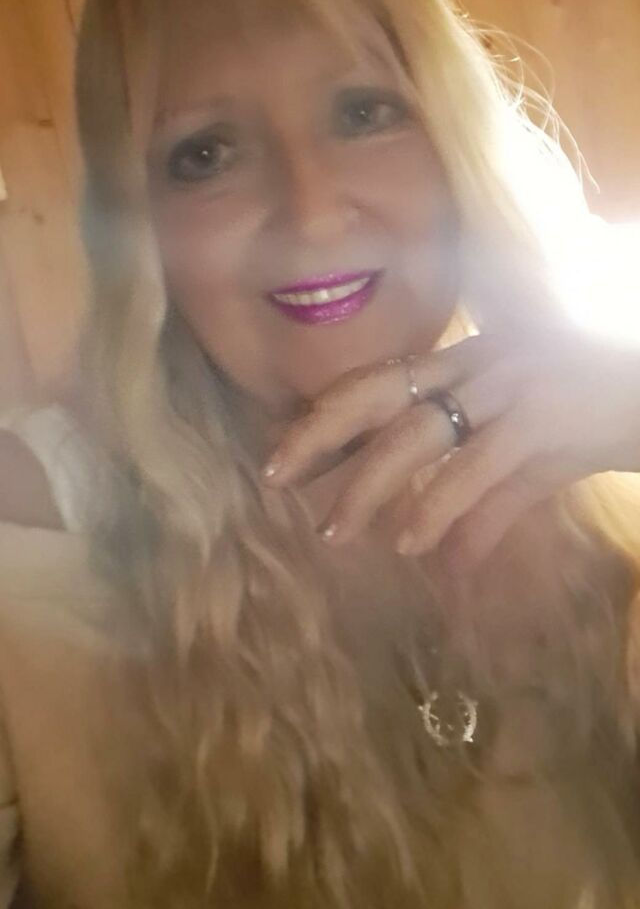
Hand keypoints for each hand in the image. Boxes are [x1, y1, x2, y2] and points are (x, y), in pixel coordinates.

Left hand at [262, 330, 639, 571]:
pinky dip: (448, 511)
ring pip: (422, 438)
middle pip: (382, 397)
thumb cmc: (600, 413)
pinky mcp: (551, 425)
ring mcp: (516, 390)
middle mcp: (484, 364)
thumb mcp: (533, 451)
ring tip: (336, 533)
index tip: (281, 452)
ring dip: (373, 488)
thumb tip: (447, 558)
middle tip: (275, 478)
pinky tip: (419, 546)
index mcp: (471, 359)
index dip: (326, 414)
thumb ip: (488, 498)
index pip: (380, 380)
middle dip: (322, 435)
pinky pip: (484, 473)